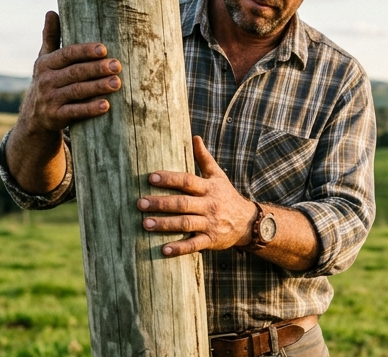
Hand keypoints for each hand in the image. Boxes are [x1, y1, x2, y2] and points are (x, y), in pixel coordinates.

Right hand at [17, 11, 123, 135]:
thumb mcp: (45, 61)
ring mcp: (49, 100)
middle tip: (117, 65)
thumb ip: (51, 38)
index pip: (67, 54)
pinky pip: (74, 112)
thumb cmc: (48, 83)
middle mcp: (45, 81)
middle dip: (97, 69)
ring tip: (117, 83)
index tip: (103, 49)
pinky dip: (90, 109)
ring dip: (98, 87)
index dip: (85, 51)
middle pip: (75, 72)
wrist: (34, 120)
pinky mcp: (54, 118)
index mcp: (45, 64)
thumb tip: (51, 11)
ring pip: (76, 91)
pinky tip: (106, 105)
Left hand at [138, 136, 257, 256]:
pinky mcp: (211, 240)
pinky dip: (179, 248)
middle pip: (182, 203)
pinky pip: (194, 245)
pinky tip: (163, 249)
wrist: (247, 221)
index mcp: (209, 188)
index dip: (170, 178)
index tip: (151, 177)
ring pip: (185, 223)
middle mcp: (209, 205)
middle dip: (160, 203)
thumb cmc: (226, 196)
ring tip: (145, 224)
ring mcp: (210, 223)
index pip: (187, 181)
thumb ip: (204, 158)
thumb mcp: (218, 176)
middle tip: (140, 203)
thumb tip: (194, 137)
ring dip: (165, 224)